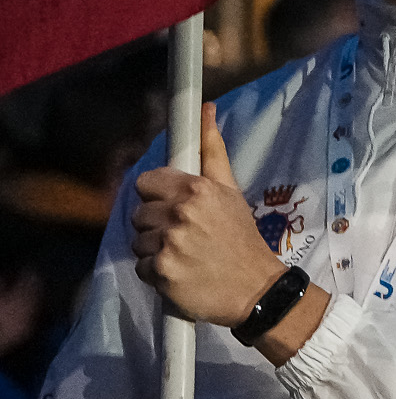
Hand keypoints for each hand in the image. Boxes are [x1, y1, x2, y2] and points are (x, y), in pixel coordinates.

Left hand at [131, 108, 281, 327]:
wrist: (254, 289)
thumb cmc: (241, 237)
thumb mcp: (231, 191)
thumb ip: (212, 151)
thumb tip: (205, 109)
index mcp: (196, 189)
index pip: (146, 182)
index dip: (156, 195)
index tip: (171, 206)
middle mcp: (180, 214)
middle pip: (139, 214)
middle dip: (156, 224)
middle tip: (182, 235)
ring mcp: (168, 244)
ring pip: (137, 241)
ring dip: (154, 249)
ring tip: (181, 254)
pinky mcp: (161, 272)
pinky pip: (140, 267)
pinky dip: (155, 272)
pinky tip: (177, 272)